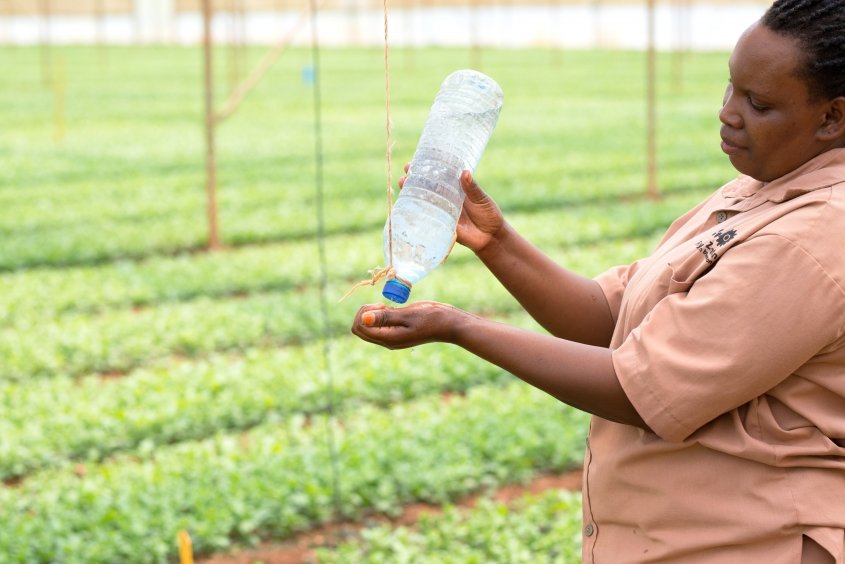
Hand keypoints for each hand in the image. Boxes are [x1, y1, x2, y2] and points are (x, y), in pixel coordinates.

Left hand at [351, 302, 470, 349]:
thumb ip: (385, 317)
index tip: (381, 306)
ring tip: (387, 307)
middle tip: (382, 305)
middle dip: (365, 313)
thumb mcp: (408, 315)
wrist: (449, 324)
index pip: (359, 327)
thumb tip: (364, 318)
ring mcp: (391, 337)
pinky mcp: (396, 331)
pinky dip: (379, 315)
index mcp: (388, 338)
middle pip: (360, 328)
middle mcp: (387, 340)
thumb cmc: (431, 318)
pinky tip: (391, 309)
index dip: (363, 313)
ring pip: (367, 326)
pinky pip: (378, 324)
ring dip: (372, 313)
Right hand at [399, 165, 503, 253]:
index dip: (427, 169)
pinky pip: (428, 218)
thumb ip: (472, 188)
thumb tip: (464, 172)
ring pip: (424, 201)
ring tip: (403, 184)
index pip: (438, 176)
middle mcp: (445, 199)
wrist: (491, 237)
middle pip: (426, 188)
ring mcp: (442, 212)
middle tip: (406, 173)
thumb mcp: (481, 198)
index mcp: (454, 189)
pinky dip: (418, 213)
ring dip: (412, 194)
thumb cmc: (488, 214)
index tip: (416, 162)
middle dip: (414, 180)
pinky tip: (408, 206)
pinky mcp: (442, 224)